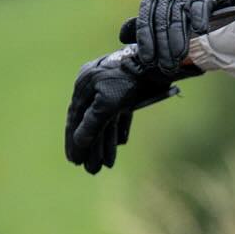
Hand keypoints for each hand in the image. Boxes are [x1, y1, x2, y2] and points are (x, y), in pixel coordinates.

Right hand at [64, 44, 197, 173]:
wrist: (160, 63)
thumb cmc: (132, 80)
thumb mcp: (109, 104)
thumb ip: (92, 124)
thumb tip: (78, 143)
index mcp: (85, 84)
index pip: (75, 118)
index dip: (74, 141)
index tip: (74, 161)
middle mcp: (95, 84)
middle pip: (90, 122)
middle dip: (92, 147)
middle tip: (92, 170)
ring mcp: (112, 87)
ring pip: (106, 120)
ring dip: (106, 143)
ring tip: (107, 165)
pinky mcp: (128, 90)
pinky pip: (120, 113)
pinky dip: (119, 128)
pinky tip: (121, 144)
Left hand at [134, 0, 234, 72]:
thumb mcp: (171, 3)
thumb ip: (151, 18)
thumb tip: (124, 36)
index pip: (146, 15)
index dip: (146, 39)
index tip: (148, 59)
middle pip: (163, 17)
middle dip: (163, 45)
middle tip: (165, 65)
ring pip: (180, 14)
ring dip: (179, 39)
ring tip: (178, 58)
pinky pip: (201, 3)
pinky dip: (199, 18)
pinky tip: (200, 32)